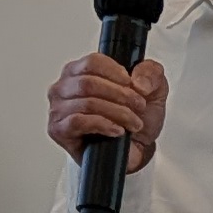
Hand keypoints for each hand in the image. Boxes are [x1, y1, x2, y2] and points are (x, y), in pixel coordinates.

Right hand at [46, 51, 167, 175]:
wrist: (135, 150)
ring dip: (117, 113)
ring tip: (132, 122)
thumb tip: (138, 80)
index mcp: (80, 71)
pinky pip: (78, 122)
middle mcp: (65, 88)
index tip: (130, 83)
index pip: (91, 62)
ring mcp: (59, 109)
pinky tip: (116, 130)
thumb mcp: (153, 90)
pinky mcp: (59, 130)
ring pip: (87, 103)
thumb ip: (151, 72)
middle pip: (88, 82)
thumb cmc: (136, 119)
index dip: (115, 72)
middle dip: (120, 95)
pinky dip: (103, 125)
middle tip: (137, 106)